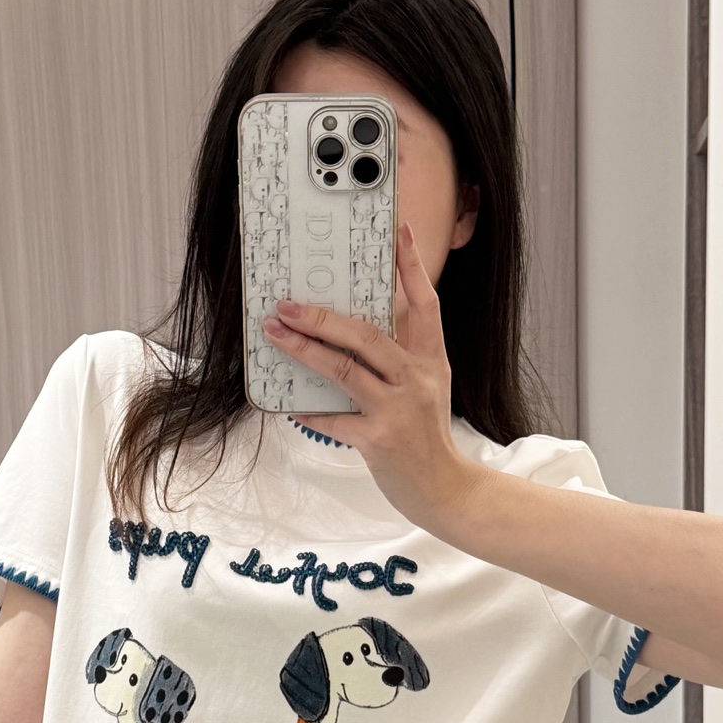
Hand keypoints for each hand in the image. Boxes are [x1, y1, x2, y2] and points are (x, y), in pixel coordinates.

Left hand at [261, 220, 484, 532]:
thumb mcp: (427, 390)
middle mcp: (417, 378)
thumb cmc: (428, 438)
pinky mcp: (380, 438)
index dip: (411, 265)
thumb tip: (348, 335)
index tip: (398, 231)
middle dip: (322, 317)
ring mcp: (399, 408)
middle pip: (368, 334)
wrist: (447, 491)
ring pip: (346, 368)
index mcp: (431, 360)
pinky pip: (334, 418)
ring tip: (275, 333)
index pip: (425, 303)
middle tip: (287, 304)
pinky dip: (309, 410)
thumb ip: (398, 361)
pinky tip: (289, 404)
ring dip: (305, 350)